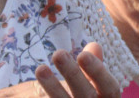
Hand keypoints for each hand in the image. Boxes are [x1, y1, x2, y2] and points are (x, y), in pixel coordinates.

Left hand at [0, 44, 120, 96]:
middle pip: (86, 95)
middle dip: (72, 75)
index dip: (98, 72)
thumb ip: (92, 67)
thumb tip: (95, 45)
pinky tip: (28, 92)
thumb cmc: (82, 97)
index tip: (83, 55)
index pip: (110, 89)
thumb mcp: (89, 84)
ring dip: (53, 87)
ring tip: (41, 69)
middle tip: (58, 54)